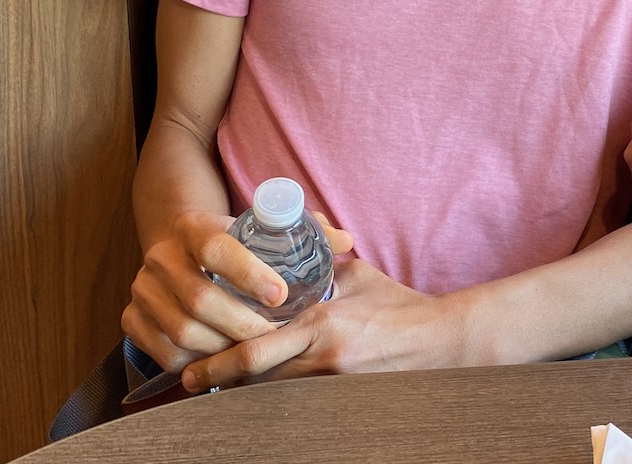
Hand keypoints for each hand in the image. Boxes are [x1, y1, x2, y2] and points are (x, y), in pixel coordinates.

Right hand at [122, 209, 355, 376]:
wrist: (181, 246)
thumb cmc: (234, 242)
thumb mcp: (261, 229)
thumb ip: (305, 232)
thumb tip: (344, 240)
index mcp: (192, 226)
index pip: (217, 248)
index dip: (250, 274)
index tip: (281, 297)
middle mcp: (161, 256)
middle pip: (199, 299)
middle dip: (242, 324)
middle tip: (272, 335)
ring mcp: (143, 289)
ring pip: (181, 330)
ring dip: (222, 347)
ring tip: (251, 349)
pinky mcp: (132, 318)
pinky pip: (163, 352)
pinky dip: (195, 361)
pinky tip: (221, 358)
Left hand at [180, 256, 459, 391]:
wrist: (441, 341)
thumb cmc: (398, 305)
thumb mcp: (357, 275)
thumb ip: (321, 260)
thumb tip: (301, 232)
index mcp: (321, 324)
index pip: (257, 351)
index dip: (221, 363)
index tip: (193, 367)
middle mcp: (321, 360)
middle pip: (256, 382)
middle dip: (222, 383)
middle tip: (190, 383)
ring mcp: (333, 384)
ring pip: (273, 394)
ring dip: (245, 390)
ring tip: (215, 387)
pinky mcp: (343, 396)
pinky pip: (298, 399)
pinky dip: (275, 395)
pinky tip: (258, 392)